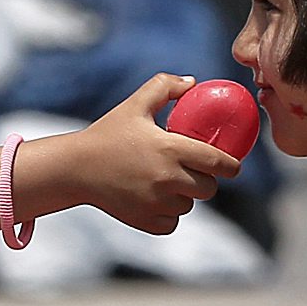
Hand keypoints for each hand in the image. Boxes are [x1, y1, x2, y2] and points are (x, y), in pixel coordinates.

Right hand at [41, 74, 240, 233]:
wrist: (75, 168)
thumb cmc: (107, 134)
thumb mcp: (135, 104)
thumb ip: (165, 87)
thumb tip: (193, 83)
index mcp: (170, 148)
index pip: (218, 162)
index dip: (231, 165)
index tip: (231, 165)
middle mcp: (168, 178)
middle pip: (209, 188)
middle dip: (206, 180)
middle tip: (194, 171)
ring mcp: (157, 203)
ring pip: (189, 205)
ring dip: (185, 196)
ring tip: (167, 182)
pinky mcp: (147, 221)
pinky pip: (172, 222)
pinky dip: (168, 214)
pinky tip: (154, 199)